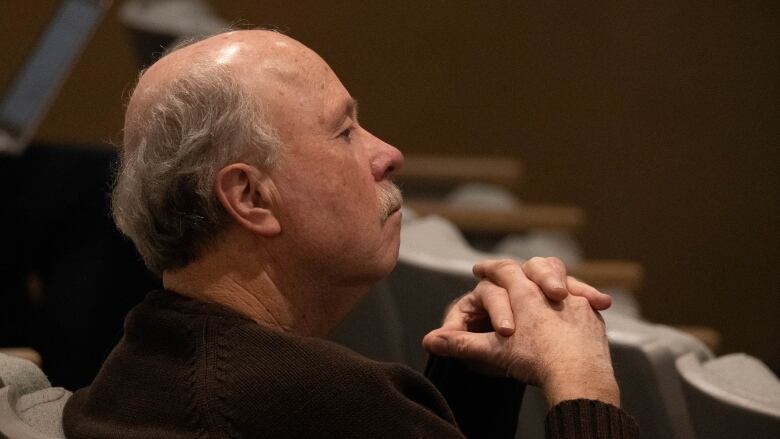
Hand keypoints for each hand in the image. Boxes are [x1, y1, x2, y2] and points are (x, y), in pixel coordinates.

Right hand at [423, 259, 619, 406]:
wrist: (578, 377)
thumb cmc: (535, 362)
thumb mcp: (494, 352)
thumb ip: (461, 343)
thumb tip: (428, 341)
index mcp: (522, 293)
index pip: (502, 270)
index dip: (489, 268)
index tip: (480, 268)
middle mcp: (548, 289)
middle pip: (536, 266)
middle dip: (522, 267)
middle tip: (512, 271)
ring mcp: (574, 299)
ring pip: (562, 277)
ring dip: (553, 278)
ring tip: (550, 284)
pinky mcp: (592, 313)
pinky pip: (586, 298)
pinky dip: (583, 298)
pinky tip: (586, 304)